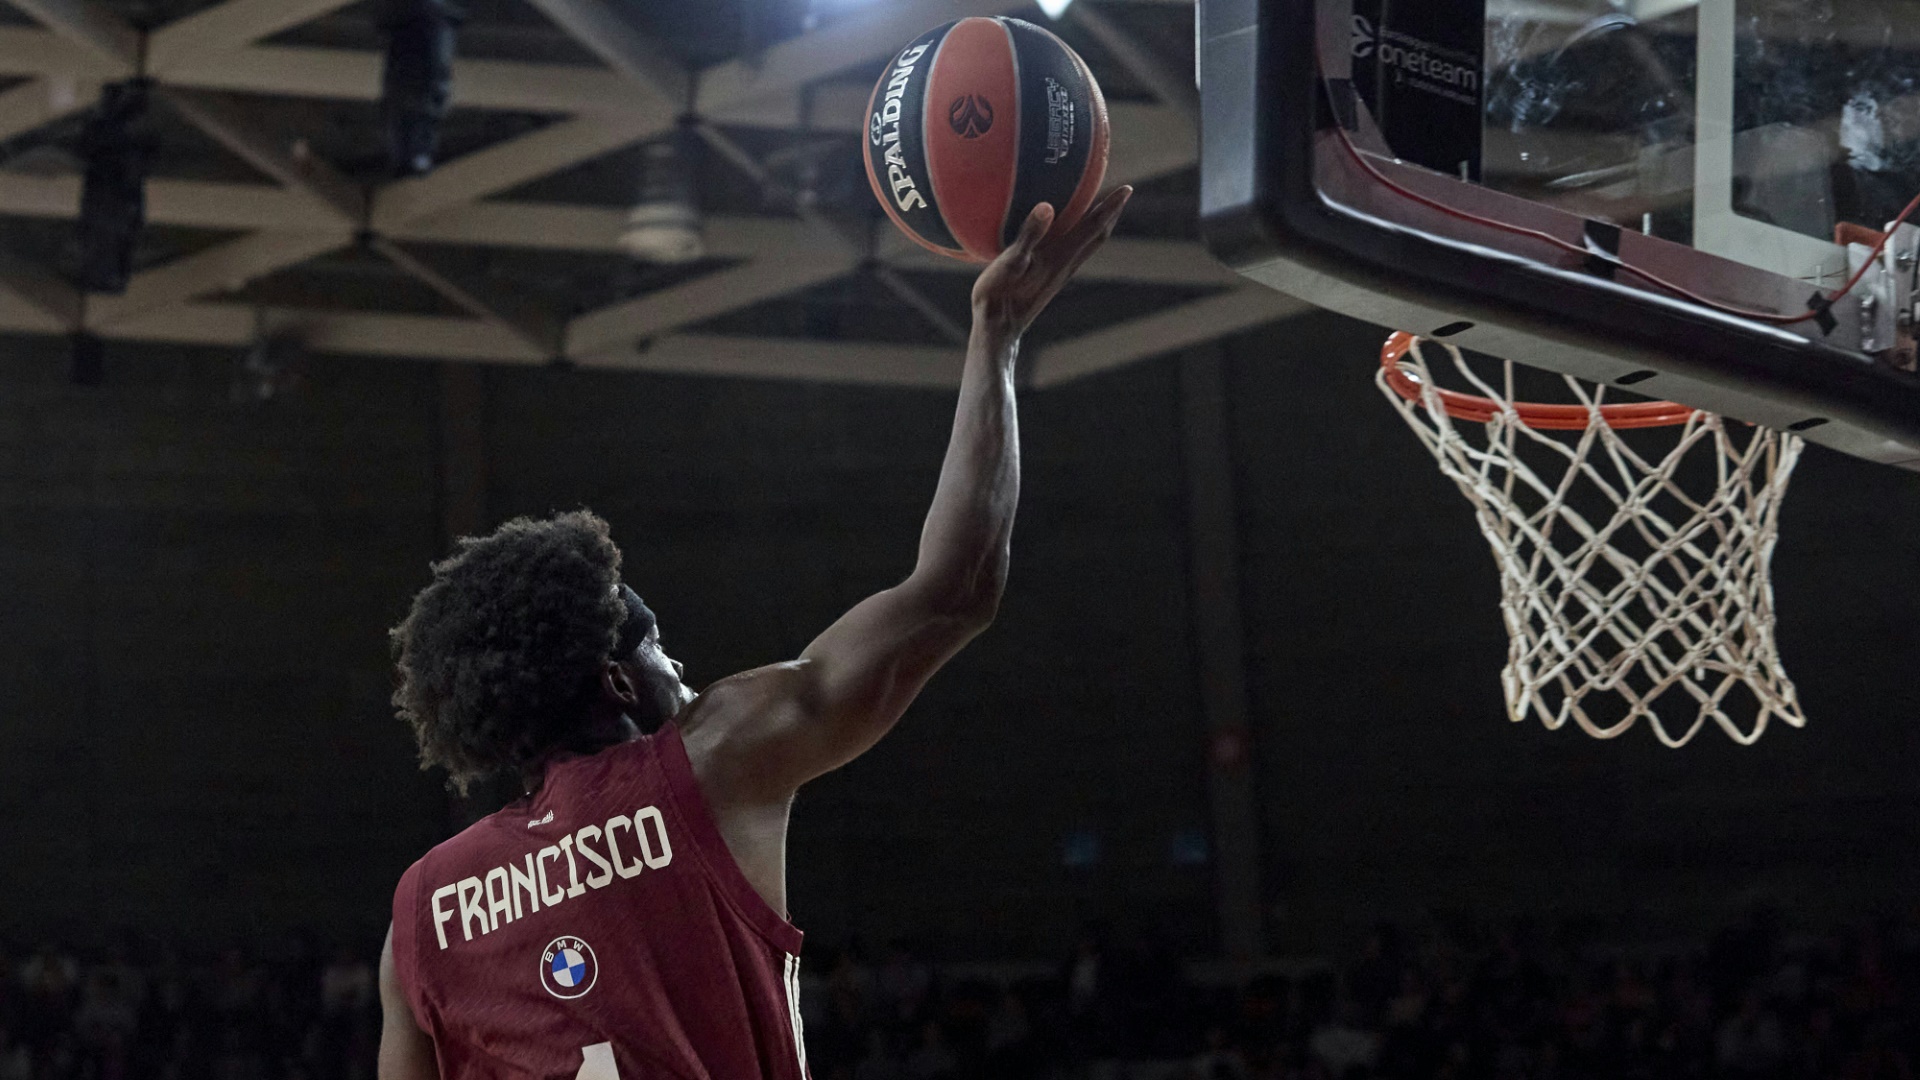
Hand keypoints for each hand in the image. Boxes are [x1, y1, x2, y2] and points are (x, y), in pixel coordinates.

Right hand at [971, 186, 1132, 337]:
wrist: (998, 330)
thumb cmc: (999, 295)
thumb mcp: (1010, 262)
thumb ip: (1029, 235)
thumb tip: (1047, 207)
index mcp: (1060, 258)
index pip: (1092, 227)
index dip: (1110, 206)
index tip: (1127, 188)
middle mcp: (1065, 266)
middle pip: (1097, 236)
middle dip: (1111, 214)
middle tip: (1123, 193)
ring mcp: (1059, 275)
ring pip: (1088, 246)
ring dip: (1099, 226)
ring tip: (1103, 209)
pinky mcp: (1050, 281)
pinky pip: (1075, 253)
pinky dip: (1082, 237)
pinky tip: (1071, 235)